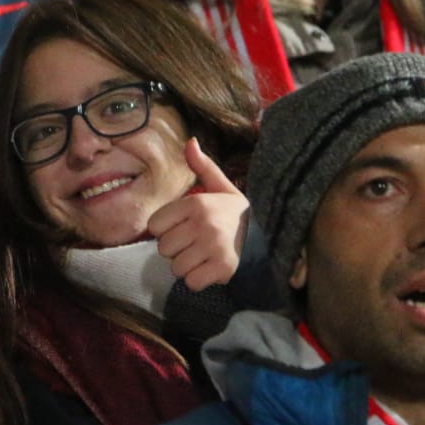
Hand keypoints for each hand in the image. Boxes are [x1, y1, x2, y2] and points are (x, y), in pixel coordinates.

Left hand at [147, 138, 249, 291]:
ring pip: (176, 268)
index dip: (167, 230)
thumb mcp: (222, 188)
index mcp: (197, 203)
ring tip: (204, 257)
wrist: (269, 239)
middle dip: (177, 250)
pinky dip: (199, 281)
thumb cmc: (237, 215)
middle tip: (197, 245)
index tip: (185, 229)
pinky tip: (211, 270)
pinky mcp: (221, 268)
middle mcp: (203, 224)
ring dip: (188, 267)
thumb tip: (189, 142)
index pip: (155, 226)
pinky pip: (191, 282)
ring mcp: (212, 247)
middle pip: (163, 249)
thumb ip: (202, 167)